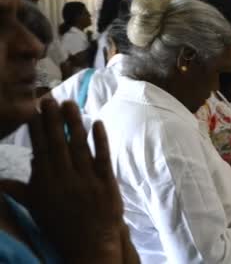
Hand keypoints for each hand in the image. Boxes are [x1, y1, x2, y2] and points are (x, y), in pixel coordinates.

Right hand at [27, 99, 136, 262]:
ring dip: (74, 123)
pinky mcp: (107, 183)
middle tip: (49, 98)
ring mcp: (87, 180)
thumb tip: (0, 180)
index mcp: (46, 184)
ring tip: (70, 103)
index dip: (37, 129)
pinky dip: (101, 139)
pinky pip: (103, 157)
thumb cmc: (62, 225)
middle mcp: (64, 179)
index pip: (40, 150)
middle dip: (53, 119)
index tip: (34, 110)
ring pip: (79, 146)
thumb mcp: (38, 208)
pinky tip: (98, 122)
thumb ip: (22, 189)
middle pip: (58, 143)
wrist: (91, 245)